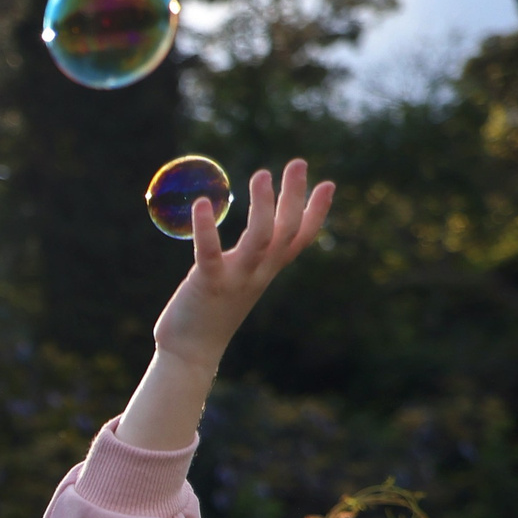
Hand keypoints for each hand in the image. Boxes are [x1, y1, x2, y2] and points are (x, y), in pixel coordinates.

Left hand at [150, 158, 334, 371]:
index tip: (328, 184)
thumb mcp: (235, 281)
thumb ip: (245, 259)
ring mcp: (236, 279)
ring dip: (264, 205)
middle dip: (295, 196)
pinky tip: (201, 204)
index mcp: (266, 272)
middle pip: (286, 232)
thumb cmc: (208, 314)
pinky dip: (206, 228)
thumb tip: (250, 234)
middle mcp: (258, 275)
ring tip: (262, 174)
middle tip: (298, 163)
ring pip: (260, 239)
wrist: (190, 354)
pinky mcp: (208, 284)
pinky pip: (210, 253)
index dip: (316, 213)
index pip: (299, 240)